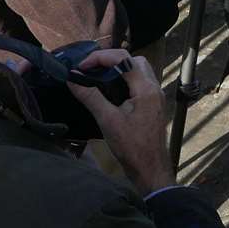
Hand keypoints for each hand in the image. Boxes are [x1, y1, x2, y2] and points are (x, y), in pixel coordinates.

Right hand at [70, 50, 175, 193]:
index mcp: (145, 88)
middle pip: (134, 60)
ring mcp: (156, 96)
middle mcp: (154, 88)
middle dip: (112, 60)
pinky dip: (126, 80)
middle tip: (92, 68)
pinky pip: (141, 83)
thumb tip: (72, 79)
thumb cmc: (131, 147)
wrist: (151, 170)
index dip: (100, 58)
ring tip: (99, 77)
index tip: (82, 67)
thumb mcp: (108, 121)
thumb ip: (91, 97)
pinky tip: (112, 91)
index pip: (123, 59)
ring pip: (139, 71)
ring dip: (120, 69)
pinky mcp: (153, 105)